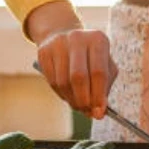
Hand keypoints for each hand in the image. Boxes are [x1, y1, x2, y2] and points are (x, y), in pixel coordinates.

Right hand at [26, 1, 118, 118]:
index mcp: (98, 40)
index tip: (99, 112)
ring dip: (72, 100)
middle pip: (78, 77)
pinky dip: (61, 94)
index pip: (99, 72)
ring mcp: (58, 43)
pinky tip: (68, 96)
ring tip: (79, 105)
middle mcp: (77, 38)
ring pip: (63, 82)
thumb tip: (98, 112)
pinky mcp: (44, 51)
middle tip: (87, 112)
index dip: (99, 96)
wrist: (66, 36)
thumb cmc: (91, 57)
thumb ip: (104, 89)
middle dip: (84, 100)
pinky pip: (52, 81)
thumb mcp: (105, 67)